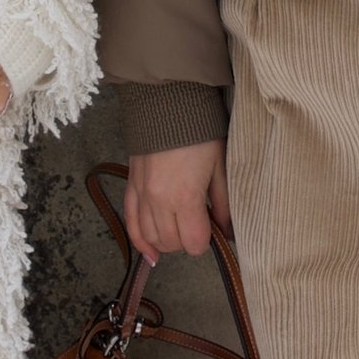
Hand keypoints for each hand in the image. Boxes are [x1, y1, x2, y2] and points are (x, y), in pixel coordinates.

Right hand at [123, 140, 230, 261]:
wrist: (168, 104)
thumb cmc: (200, 134)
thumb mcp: (221, 168)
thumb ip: (224, 205)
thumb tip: (228, 234)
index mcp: (185, 197)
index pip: (194, 243)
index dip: (206, 241)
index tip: (212, 228)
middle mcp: (159, 201)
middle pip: (172, 243)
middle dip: (187, 241)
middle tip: (198, 225)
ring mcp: (141, 195)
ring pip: (151, 237)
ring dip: (166, 241)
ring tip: (179, 231)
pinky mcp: (130, 187)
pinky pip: (130, 222)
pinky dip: (140, 240)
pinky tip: (151, 253)